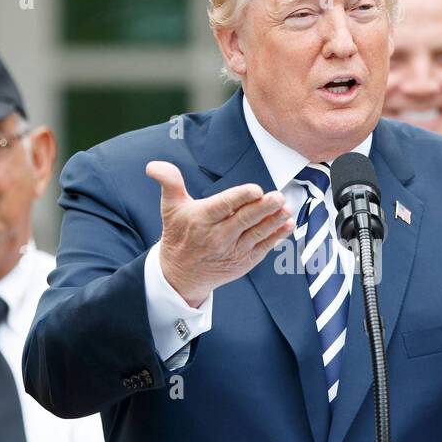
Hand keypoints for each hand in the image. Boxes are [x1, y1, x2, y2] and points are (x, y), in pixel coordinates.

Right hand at [146, 161, 294, 307]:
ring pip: (257, 234)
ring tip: (286, 209)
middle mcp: (217, 237)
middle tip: (278, 197)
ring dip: (274, 221)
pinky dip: (277, 237)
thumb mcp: (171, 207)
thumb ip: (169, 183)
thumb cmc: (178, 235)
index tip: (255, 189)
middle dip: (263, 209)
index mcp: (201, 220)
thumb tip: (154, 166)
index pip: (223, 206)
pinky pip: (263, 247)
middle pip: (244, 221)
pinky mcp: (244, 261)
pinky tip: (288, 224)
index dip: (240, 198)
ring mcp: (233, 251)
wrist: (180, 275)